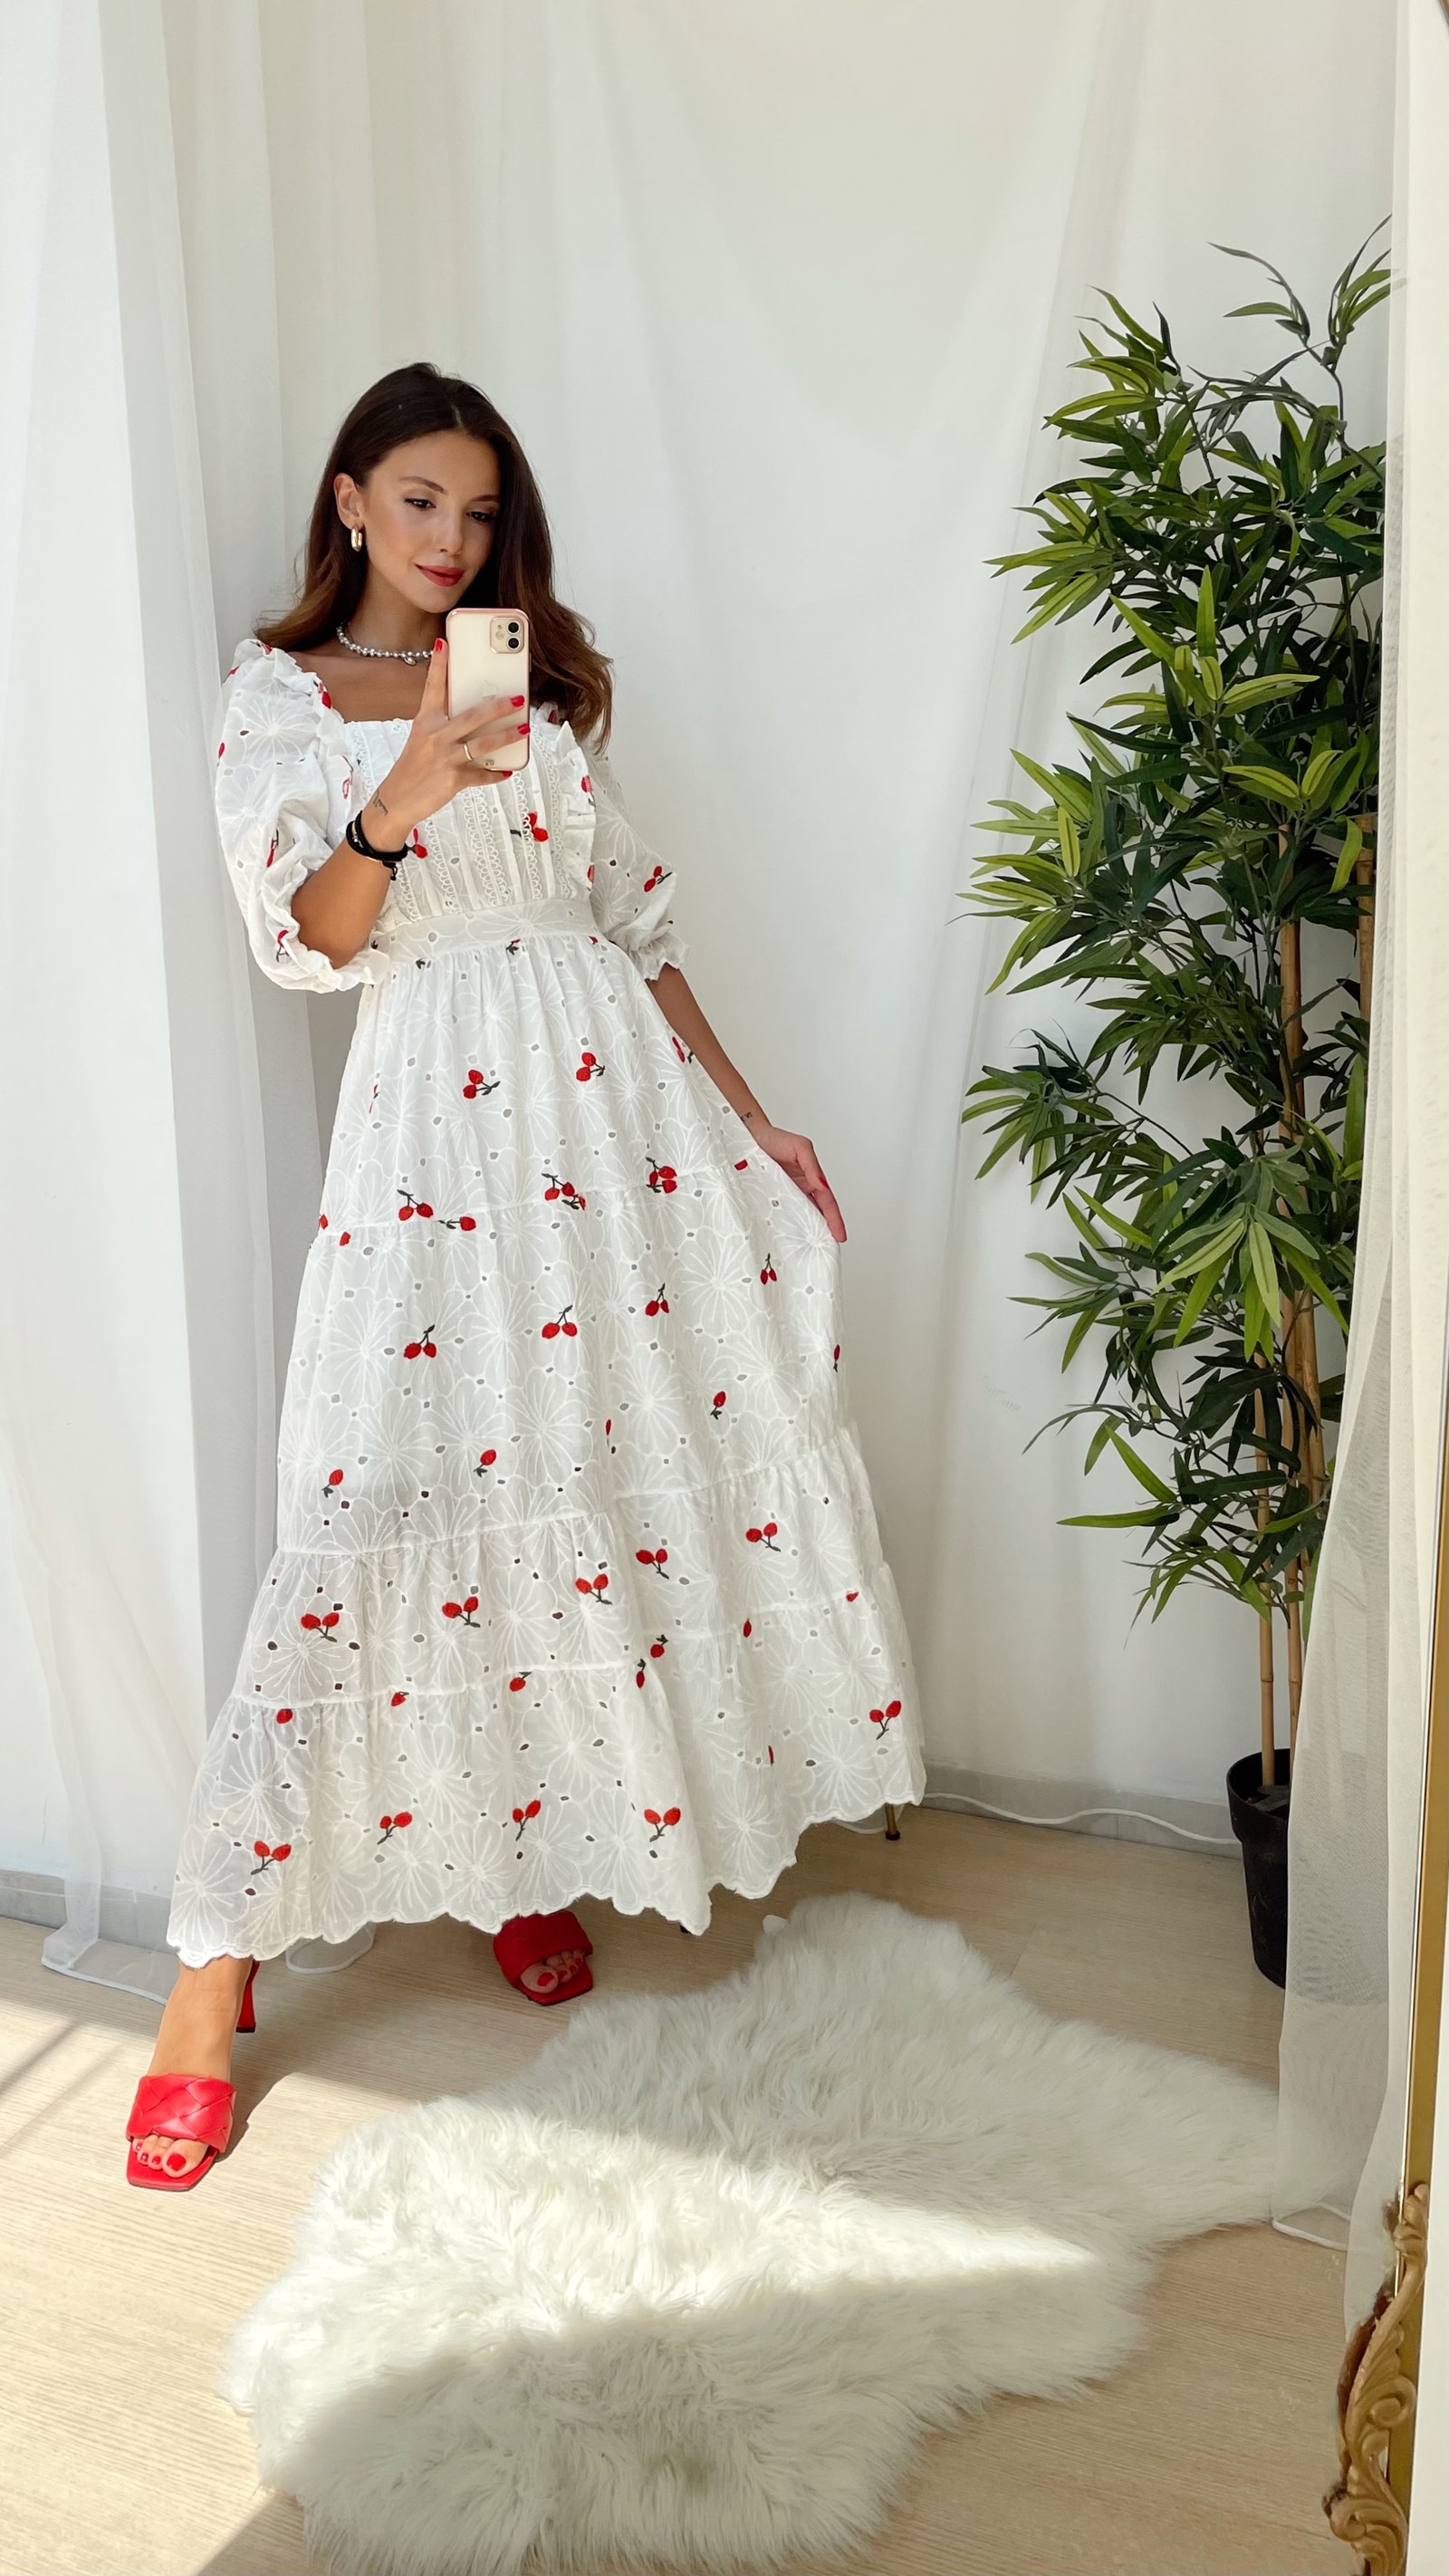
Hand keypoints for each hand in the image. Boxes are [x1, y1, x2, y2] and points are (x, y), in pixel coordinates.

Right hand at [375, 637, 527, 830]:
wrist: (397, 799)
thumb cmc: (413, 767)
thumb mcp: (421, 738)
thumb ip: (443, 722)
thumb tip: (473, 712)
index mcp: (426, 721)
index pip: (433, 687)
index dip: (439, 664)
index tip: (445, 642)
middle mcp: (435, 736)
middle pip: (472, 716)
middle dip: (498, 707)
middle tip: (517, 699)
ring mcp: (445, 758)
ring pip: (483, 744)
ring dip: (507, 737)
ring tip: (523, 730)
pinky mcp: (453, 779)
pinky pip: (481, 774)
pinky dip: (495, 773)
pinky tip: (507, 770)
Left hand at [747, 1119, 845, 1241]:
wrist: (747, 1136)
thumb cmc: (775, 1139)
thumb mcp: (800, 1147)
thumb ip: (812, 1166)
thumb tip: (822, 1185)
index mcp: (811, 1180)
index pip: (827, 1203)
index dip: (834, 1220)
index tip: (840, 1237)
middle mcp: (799, 1191)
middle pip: (814, 1215)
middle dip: (821, 1233)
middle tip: (825, 1251)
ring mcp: (783, 1197)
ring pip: (796, 1218)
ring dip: (801, 1233)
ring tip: (805, 1251)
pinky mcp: (767, 1199)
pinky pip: (777, 1215)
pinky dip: (782, 1227)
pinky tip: (783, 1240)